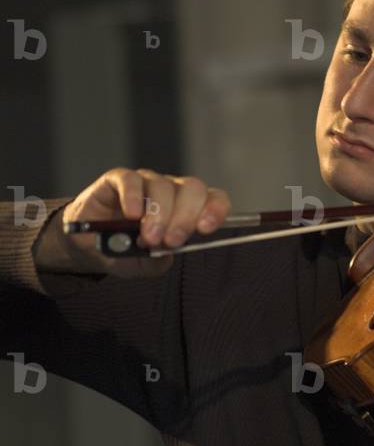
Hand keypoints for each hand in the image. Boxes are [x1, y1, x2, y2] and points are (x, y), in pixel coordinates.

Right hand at [36, 167, 230, 277]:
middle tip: (171, 241)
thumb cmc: (123, 251)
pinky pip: (130, 180)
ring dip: (159, 213)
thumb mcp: (143, 265)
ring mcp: (145, 183)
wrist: (86, 246)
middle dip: (185, 216)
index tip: (206, 228)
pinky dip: (133, 196)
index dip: (214, 210)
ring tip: (148, 237)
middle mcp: (170, 191)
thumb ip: (158, 261)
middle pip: (191, 189)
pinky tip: (132, 214)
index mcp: (186, 209)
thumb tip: (168, 252)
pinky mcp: (117, 180)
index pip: (213, 199)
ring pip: (162, 185)